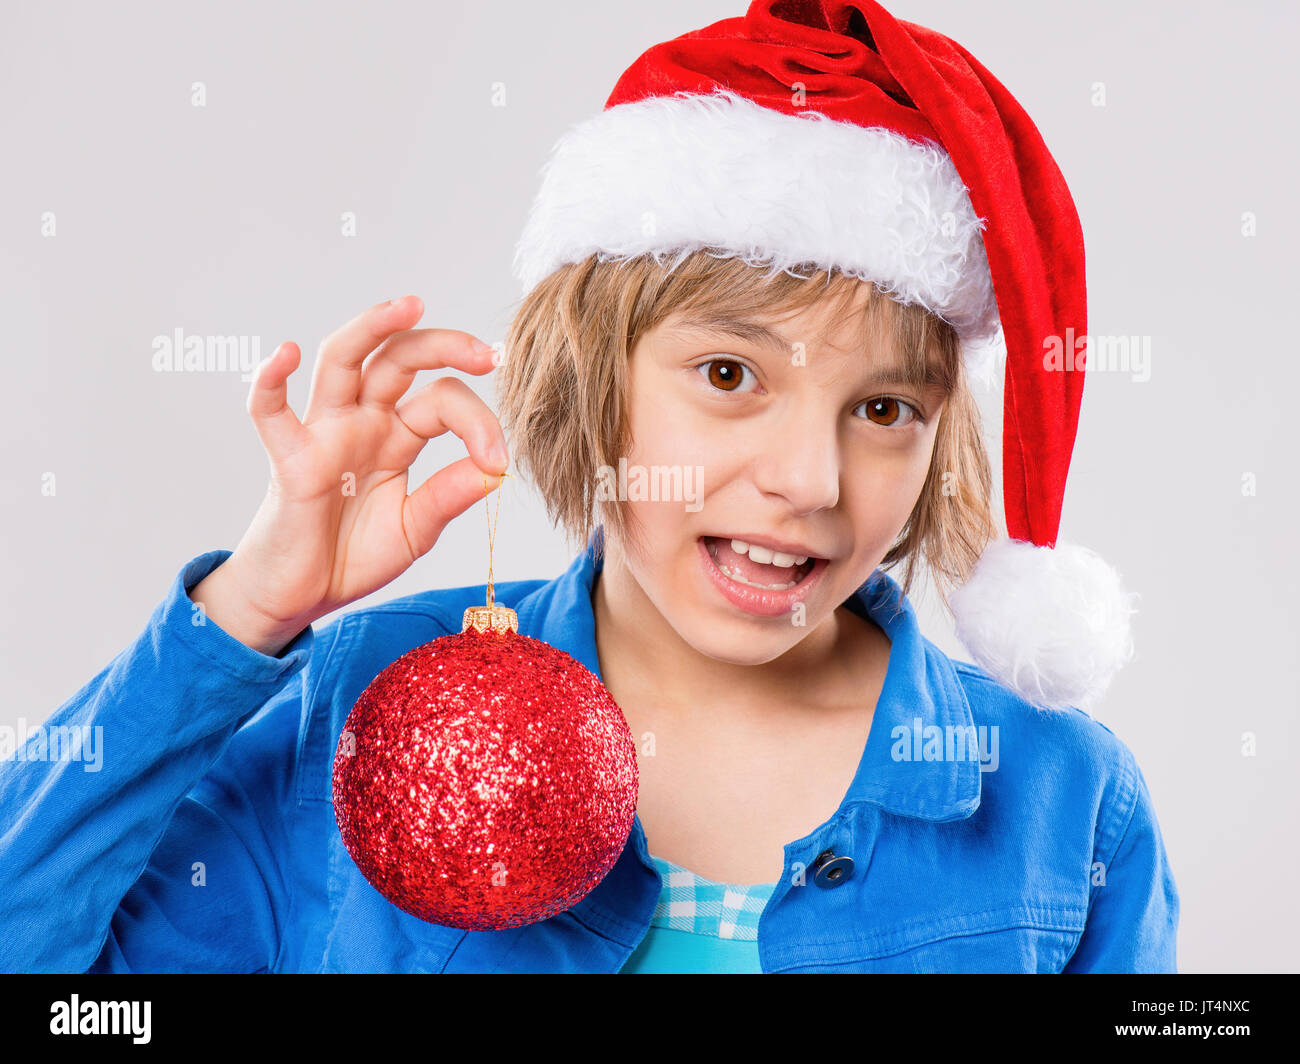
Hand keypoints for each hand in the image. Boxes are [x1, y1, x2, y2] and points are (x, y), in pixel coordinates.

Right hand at [189, 295, 508, 654]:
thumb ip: (446, 498)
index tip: (500, 459)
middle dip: (441, 345)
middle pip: (398, 360)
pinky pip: (270, 412)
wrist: (300, 599)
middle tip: (485, 353)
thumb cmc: (351, 557)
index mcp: (398, 436)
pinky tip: (287, 353)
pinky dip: (271, 380)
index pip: (441, 402)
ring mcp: (324, 435)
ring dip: (371, 328)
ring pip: (342, 362)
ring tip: (408, 305)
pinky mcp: (289, 460)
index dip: (477, 423)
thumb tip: (495, 471)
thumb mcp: (414, 531)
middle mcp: (362, 423)